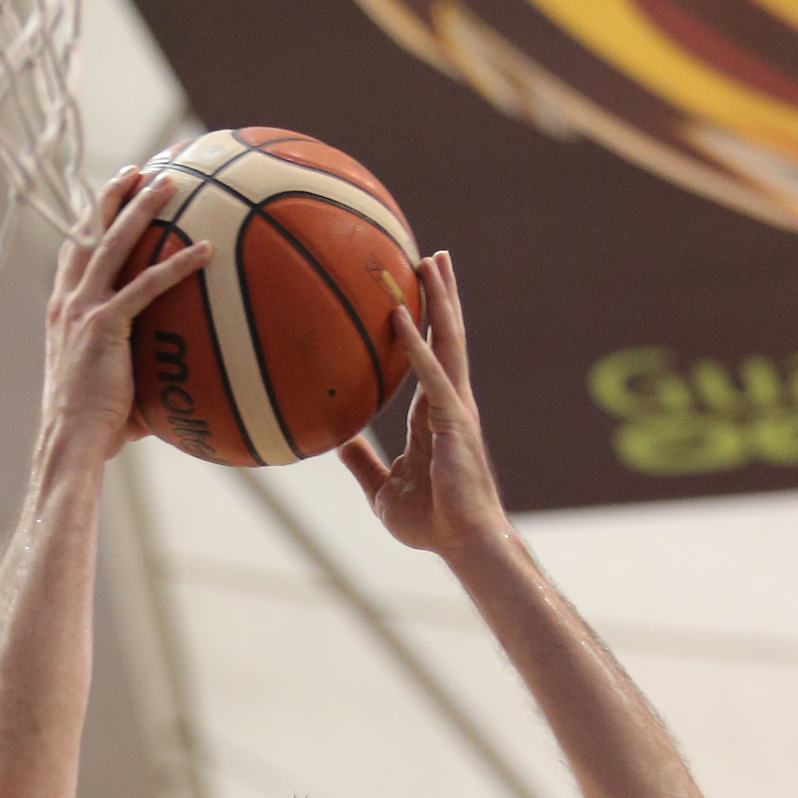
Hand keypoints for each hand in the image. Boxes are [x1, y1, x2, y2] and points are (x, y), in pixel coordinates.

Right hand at [38, 169, 210, 460]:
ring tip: (169, 183)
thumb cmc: (93, 426)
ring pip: (113, 244)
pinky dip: (177, 264)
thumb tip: (176, 380)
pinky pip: (146, 285)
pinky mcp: (104, 325)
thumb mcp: (110, 385)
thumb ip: (135, 368)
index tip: (107, 194)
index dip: (88, 220)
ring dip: (141, 209)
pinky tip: (205, 250)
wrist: (70, 439)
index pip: (73, 252)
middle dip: (111, 196)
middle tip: (137, 170)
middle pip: (88, 233)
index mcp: (61, 311)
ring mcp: (83, 310)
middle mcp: (67, 302)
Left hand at [339, 251, 503, 555]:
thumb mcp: (381, 488)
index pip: (430, 356)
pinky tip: (398, 315)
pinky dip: (415, 343)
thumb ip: (362, 461)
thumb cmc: (429, 521)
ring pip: (447, 341)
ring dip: (438, 300)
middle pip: (447, 336)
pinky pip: (430, 374)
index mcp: (434, 414)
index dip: (426, 323)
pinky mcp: (453, 419)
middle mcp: (449, 401)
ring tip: (432, 261)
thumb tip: (337, 442)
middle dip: (442, 296)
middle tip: (434, 255)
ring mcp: (455, 407)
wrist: (461, 542)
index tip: (416, 290)